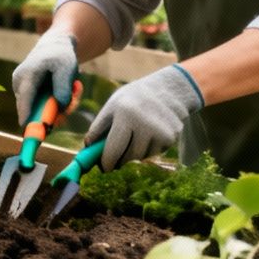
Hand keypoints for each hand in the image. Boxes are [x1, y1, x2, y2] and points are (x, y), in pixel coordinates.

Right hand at [12, 25, 79, 123]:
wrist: (54, 47)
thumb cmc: (60, 56)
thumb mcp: (66, 68)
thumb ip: (63, 87)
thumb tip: (60, 106)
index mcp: (27, 75)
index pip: (25, 98)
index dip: (26, 114)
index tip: (26, 128)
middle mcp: (20, 83)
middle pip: (32, 109)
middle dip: (54, 112)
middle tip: (74, 102)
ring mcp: (22, 89)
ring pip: (38, 109)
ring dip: (58, 107)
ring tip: (74, 89)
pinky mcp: (27, 94)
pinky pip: (40, 107)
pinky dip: (55, 104)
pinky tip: (65, 92)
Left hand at [86, 65, 203, 170]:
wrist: (166, 90)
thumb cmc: (132, 99)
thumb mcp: (112, 106)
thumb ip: (98, 127)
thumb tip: (87, 148)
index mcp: (126, 114)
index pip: (114, 148)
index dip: (107, 162)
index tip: (104, 168)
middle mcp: (145, 124)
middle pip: (128, 156)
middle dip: (120, 159)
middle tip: (115, 157)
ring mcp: (161, 132)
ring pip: (141, 157)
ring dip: (134, 153)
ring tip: (134, 136)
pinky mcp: (172, 138)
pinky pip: (154, 153)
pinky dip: (147, 149)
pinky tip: (148, 134)